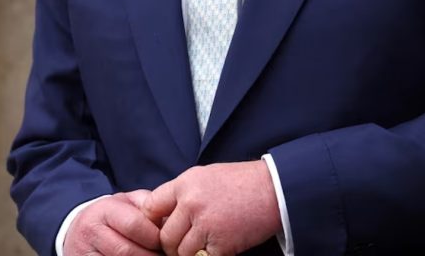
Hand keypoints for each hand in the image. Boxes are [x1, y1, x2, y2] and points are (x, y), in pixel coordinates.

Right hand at [63, 190, 161, 255]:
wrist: (80, 232)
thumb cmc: (112, 217)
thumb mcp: (127, 203)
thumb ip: (148, 206)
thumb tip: (172, 220)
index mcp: (104, 209)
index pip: (134, 225)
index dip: (156, 237)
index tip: (167, 242)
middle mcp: (91, 230)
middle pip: (128, 251)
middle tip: (165, 255)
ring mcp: (85, 252)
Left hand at [142, 161, 281, 255]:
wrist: (273, 189)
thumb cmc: (239, 181)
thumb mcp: (203, 176)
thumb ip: (181, 193)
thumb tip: (163, 213)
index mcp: (184, 184)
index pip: (151, 208)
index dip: (152, 222)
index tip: (160, 229)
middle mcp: (191, 204)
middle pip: (165, 237)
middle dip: (170, 246)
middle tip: (180, 247)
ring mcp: (206, 224)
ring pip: (182, 252)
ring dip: (188, 255)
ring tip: (199, 249)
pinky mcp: (223, 243)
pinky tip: (216, 250)